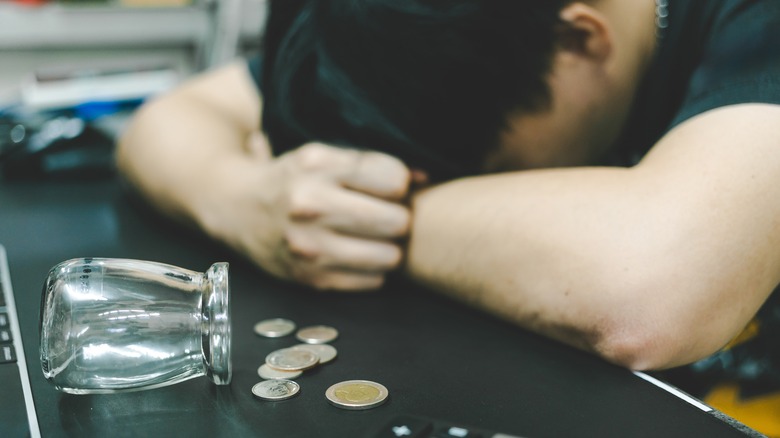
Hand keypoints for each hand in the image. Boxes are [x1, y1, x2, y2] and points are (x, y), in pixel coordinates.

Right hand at [213, 142, 412, 290]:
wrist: (237, 208)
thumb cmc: (293, 179)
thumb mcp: (325, 157)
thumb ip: (375, 164)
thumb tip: (427, 179)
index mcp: (317, 166)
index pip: (394, 180)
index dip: (397, 184)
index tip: (385, 187)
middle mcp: (310, 206)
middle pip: (397, 221)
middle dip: (397, 218)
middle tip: (383, 215)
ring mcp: (308, 246)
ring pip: (390, 256)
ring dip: (388, 247)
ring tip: (370, 236)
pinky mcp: (310, 278)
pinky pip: (373, 280)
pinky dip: (370, 269)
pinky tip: (353, 254)